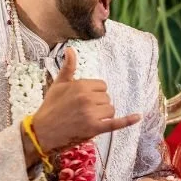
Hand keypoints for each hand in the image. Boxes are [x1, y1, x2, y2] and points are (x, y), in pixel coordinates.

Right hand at [22, 47, 141, 163]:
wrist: (42, 131)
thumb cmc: (50, 106)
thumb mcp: (58, 84)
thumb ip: (68, 67)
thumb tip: (70, 49)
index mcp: (81, 85)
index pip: (102, 86)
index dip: (95, 93)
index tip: (83, 99)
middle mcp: (88, 98)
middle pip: (107, 98)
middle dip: (98, 104)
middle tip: (81, 111)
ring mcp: (92, 114)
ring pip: (110, 110)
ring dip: (102, 115)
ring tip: (86, 119)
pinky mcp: (95, 128)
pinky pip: (116, 123)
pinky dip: (128, 120)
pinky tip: (138, 116)